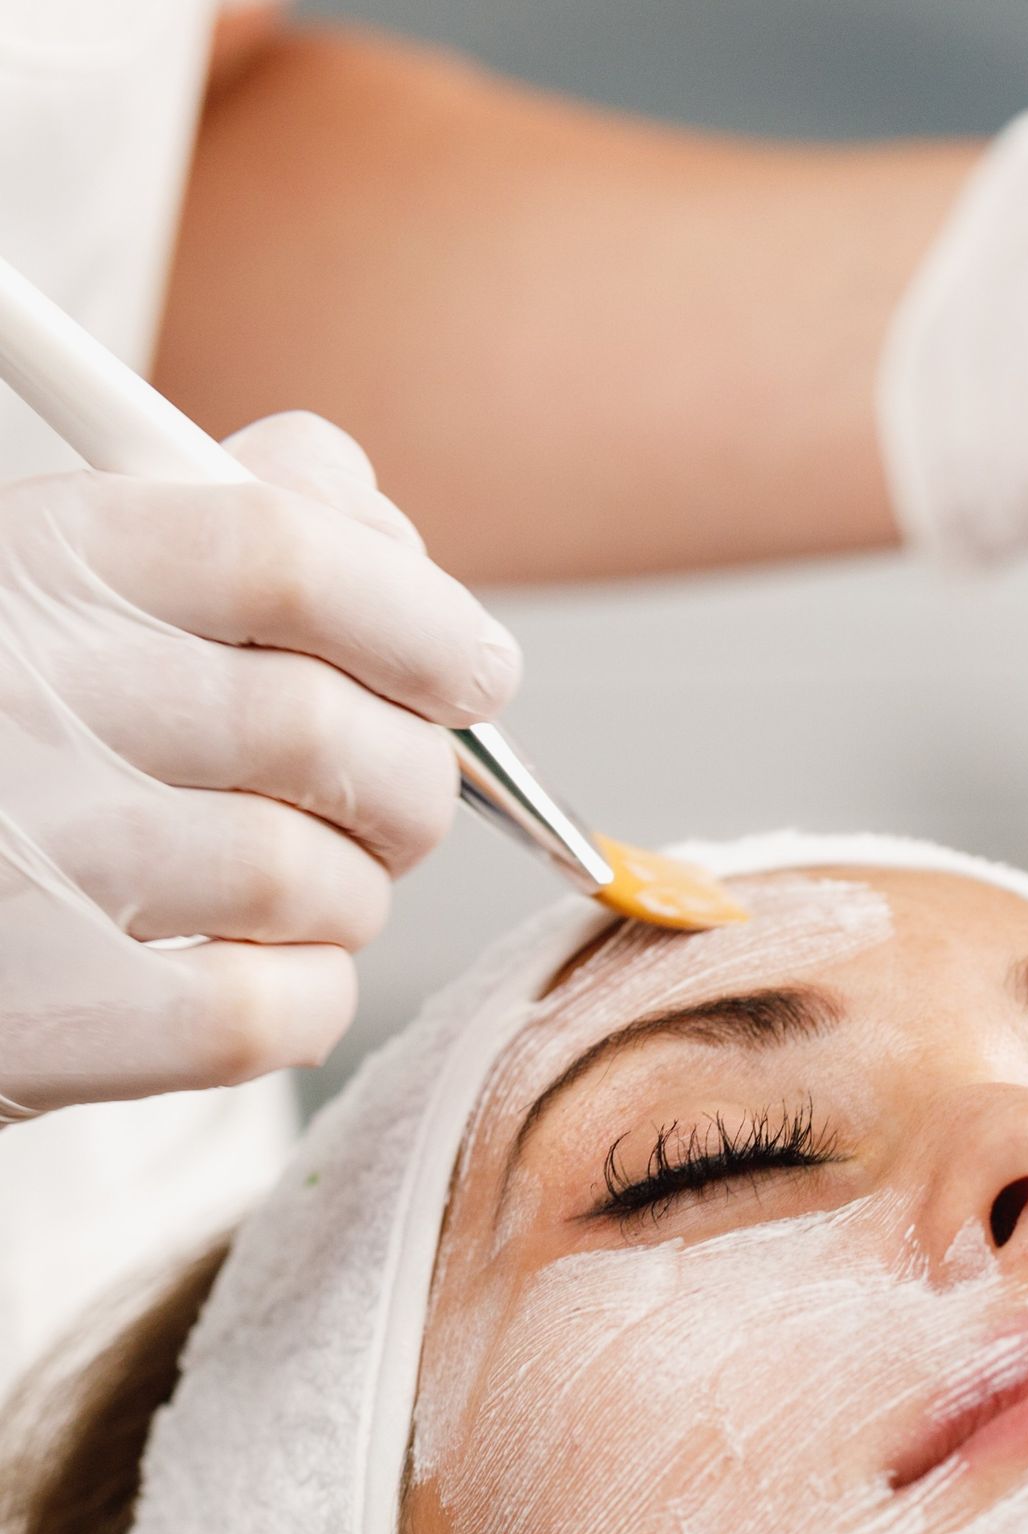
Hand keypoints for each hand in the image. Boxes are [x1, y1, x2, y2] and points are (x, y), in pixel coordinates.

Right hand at [0, 413, 518, 1119]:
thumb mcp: (42, 589)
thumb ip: (201, 520)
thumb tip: (371, 513)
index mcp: (31, 564)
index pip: (287, 550)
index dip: (420, 617)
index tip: (475, 673)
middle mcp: (25, 701)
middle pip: (329, 729)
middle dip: (412, 782)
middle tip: (400, 805)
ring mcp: (34, 865)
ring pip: (318, 878)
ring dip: (354, 893)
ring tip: (307, 888)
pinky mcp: (53, 1020)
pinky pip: (281, 1009)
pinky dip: (312, 993)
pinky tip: (267, 969)